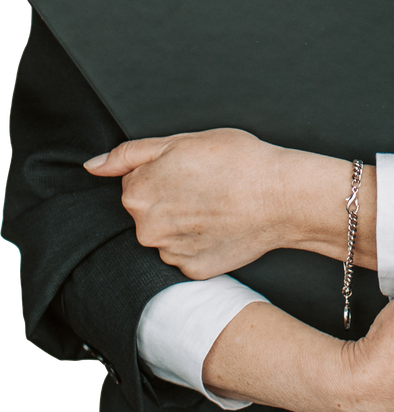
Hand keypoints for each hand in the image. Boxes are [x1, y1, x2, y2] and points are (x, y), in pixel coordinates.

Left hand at [83, 129, 373, 277]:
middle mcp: (146, 228)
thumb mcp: (182, 141)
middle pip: (147, 209)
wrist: (283, 197)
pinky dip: (199, 242)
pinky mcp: (193, 270)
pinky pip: (186, 253)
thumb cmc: (239, 162)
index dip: (163, 170)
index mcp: (137, 192)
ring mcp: (170, 253)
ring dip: (183, 221)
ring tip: (217, 205)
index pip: (135, 180)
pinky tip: (221, 226)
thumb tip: (93, 166)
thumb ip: (130, 153)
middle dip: (169, 197)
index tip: (190, 169)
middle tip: (206, 185)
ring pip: (166, 233)